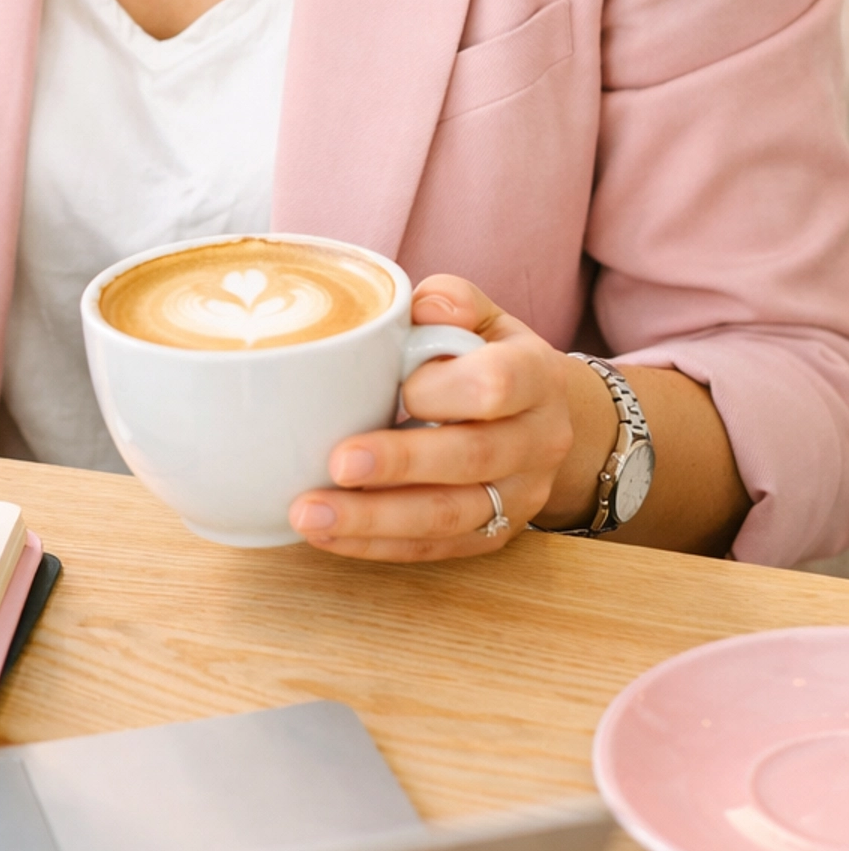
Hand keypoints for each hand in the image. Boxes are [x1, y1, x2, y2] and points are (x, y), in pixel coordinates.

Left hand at [288, 276, 581, 561]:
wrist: (540, 417)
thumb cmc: (490, 356)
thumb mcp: (482, 317)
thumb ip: (450, 301)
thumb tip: (414, 310)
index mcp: (536, 377)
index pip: (497, 385)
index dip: (445, 390)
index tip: (400, 389)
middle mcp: (537, 441)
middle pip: (470, 458)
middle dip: (400, 464)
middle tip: (337, 462)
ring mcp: (519, 497)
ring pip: (449, 516)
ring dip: (375, 520)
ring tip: (310, 515)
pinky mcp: (492, 535)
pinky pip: (434, 549)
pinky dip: (377, 545)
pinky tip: (328, 536)